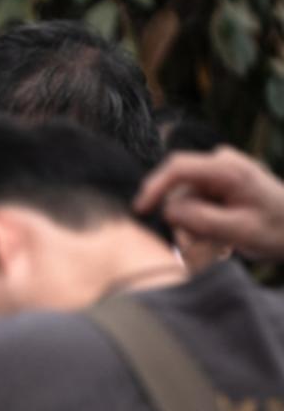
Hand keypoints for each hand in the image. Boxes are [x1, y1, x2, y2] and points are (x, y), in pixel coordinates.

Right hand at [135, 146, 283, 262]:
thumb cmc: (277, 230)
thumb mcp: (238, 230)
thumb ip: (199, 219)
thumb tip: (166, 211)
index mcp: (228, 169)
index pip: (178, 168)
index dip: (153, 188)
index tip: (140, 212)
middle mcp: (222, 163)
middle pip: (179, 190)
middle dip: (183, 221)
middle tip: (202, 246)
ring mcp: (220, 173)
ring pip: (184, 201)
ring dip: (193, 227)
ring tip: (217, 246)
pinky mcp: (219, 184)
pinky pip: (194, 204)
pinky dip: (201, 224)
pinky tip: (219, 238)